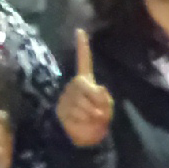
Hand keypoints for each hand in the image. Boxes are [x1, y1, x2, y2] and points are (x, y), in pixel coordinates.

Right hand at [57, 29, 113, 147]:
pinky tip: (81, 122)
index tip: (80, 30)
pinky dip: (83, 120)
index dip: (82, 47)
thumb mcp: (107, 108)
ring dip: (91, 114)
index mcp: (86, 81)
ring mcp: (66, 96)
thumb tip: (98, 92)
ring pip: (81, 102)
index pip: (84, 61)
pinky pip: (75, 112)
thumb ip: (105, 99)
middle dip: (97, 103)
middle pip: (86, 88)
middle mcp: (74, 85)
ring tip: (91, 119)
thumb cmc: (98, 119)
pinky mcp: (61, 108)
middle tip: (100, 114)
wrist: (85, 137)